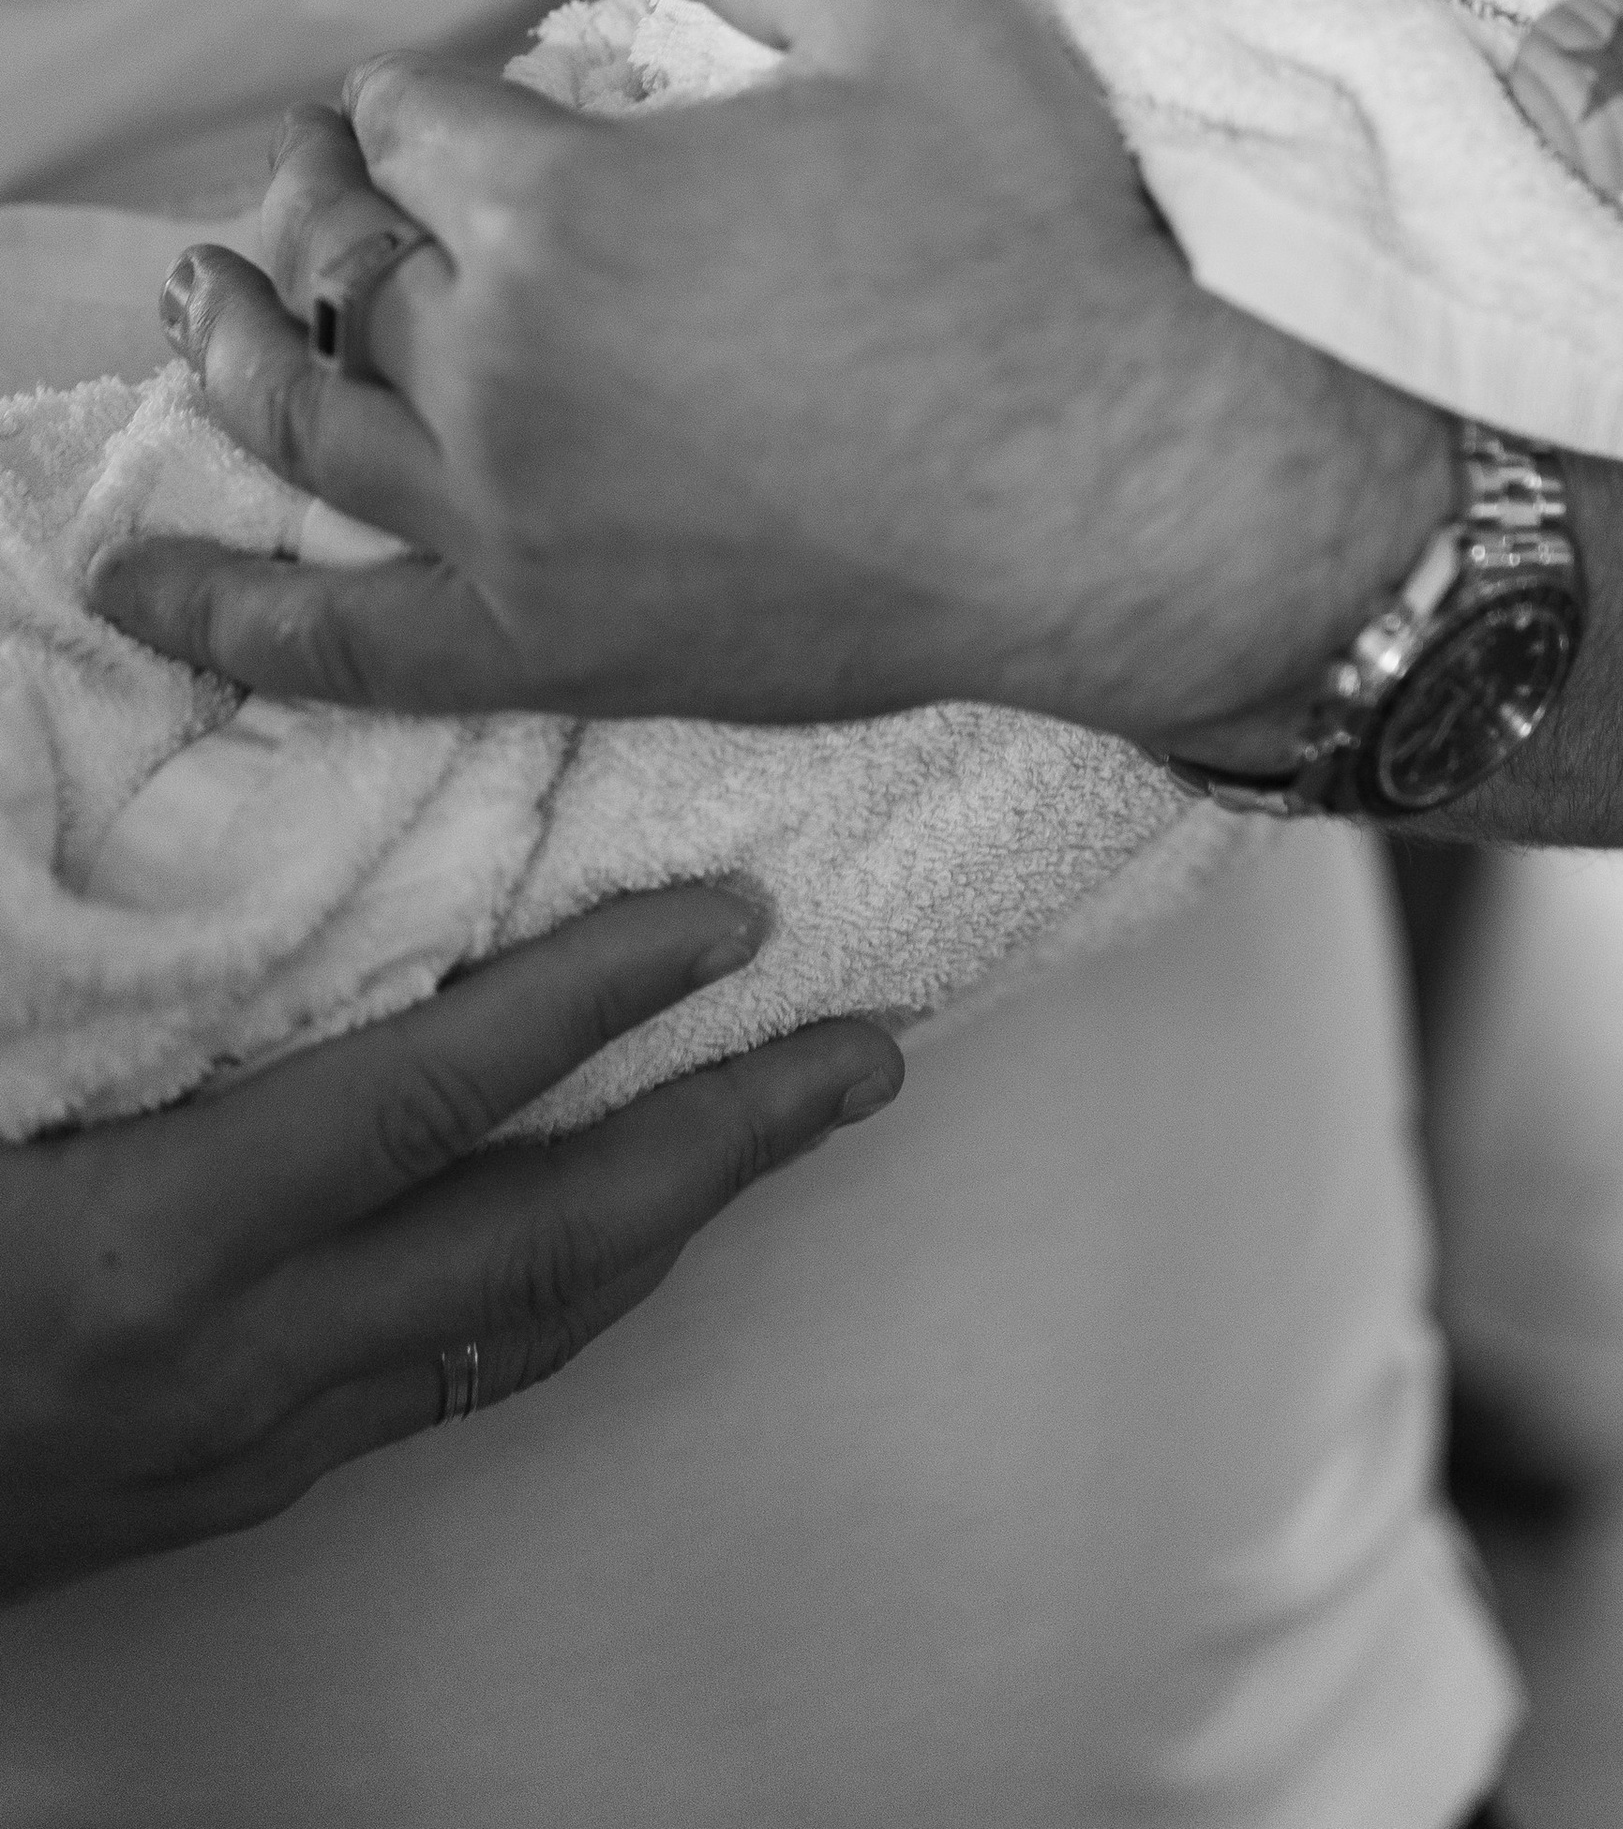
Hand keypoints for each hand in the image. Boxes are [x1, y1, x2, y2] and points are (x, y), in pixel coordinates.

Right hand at [0, 885, 899, 1603]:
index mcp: (159, 1249)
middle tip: (870, 1051)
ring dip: (672, 1221)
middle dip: (728, 1139)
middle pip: (547, 1241)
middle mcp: (243, 1366)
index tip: (731, 912)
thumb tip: (134, 795)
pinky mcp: (232, 1498)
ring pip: (520, 1332)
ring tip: (789, 1126)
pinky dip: (554, 1299)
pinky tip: (605, 1248)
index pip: (439, 1098)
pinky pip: (447, 1387)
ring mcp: (251, 1452)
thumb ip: (68, 950)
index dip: (599, 990)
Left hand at [101, 0, 1441, 737]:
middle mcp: (503, 358)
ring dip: (230, 348)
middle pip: (350, 260)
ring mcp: (512, 515)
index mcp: (566, 195)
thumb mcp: (910, 7)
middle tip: (331, 181)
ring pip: (312, 416)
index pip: (420, 118)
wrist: (1115, 488)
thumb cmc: (1030, 239)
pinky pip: (344, 643)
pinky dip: (224, 617)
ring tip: (186, 309)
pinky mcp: (550, 640)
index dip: (425, 97)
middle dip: (326, 201)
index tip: (452, 98)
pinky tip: (129, 592)